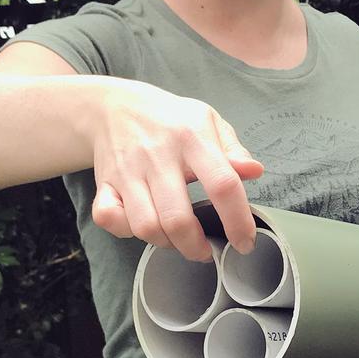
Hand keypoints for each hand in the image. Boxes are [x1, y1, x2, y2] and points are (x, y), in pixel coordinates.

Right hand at [88, 79, 263, 261]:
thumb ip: (234, 149)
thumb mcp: (208, 121)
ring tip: (177, 240)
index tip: (245, 242)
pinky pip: (109, 219)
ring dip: (165, 243)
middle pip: (177, 218)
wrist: (115, 106)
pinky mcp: (103, 182)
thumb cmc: (171, 119)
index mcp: (192, 138)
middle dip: (195, 246)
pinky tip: (141, 226)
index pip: (222, 184)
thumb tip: (255, 171)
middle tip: (205, 251)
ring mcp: (127, 170)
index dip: (237, 220)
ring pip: (145, 226)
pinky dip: (125, 231)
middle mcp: (158, 155)